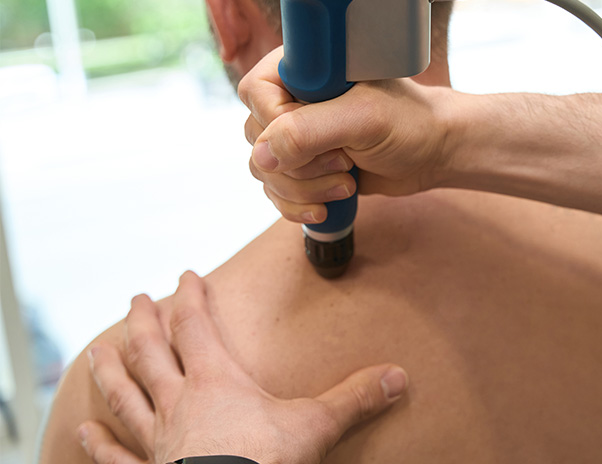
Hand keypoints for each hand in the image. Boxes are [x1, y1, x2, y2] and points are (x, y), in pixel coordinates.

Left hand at [77, 271, 407, 463]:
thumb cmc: (265, 463)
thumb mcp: (316, 426)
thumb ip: (354, 398)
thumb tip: (397, 376)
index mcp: (215, 381)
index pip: (196, 326)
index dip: (191, 297)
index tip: (186, 274)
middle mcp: (178, 403)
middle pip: (152, 352)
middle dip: (145, 322)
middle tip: (137, 298)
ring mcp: (157, 440)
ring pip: (125, 395)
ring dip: (111, 369)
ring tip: (98, 349)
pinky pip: (117, 455)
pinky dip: (100, 443)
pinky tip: (85, 430)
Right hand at [238, 46, 458, 223]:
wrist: (433, 153)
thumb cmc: (409, 123)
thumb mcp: (362, 120)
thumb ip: (309, 131)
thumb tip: (261, 156)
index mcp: (304, 69)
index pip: (255, 92)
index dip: (276, 123)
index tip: (317, 140)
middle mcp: (293, 99)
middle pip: (257, 138)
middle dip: (299, 164)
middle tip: (345, 161)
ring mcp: (297, 135)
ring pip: (265, 170)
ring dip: (302, 188)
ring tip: (346, 183)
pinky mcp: (304, 166)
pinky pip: (275, 191)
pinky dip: (296, 205)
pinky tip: (326, 207)